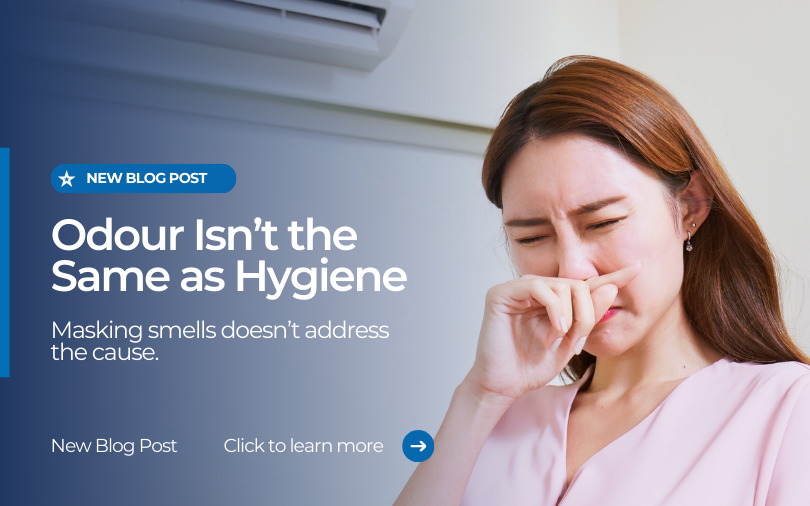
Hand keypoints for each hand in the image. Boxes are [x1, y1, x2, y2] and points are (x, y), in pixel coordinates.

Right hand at [466, 262, 640, 401]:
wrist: (505, 385)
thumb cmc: (533, 366)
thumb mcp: (571, 342)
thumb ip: (589, 316)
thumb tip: (610, 288)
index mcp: (553, 299)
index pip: (586, 283)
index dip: (612, 276)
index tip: (638, 268)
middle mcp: (536, 289)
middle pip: (578, 284)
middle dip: (587, 313)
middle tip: (578, 341)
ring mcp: (518, 289)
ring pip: (561, 285)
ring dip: (571, 315)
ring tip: (561, 339)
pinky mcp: (501, 293)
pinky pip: (538, 286)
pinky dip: (554, 309)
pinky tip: (554, 330)